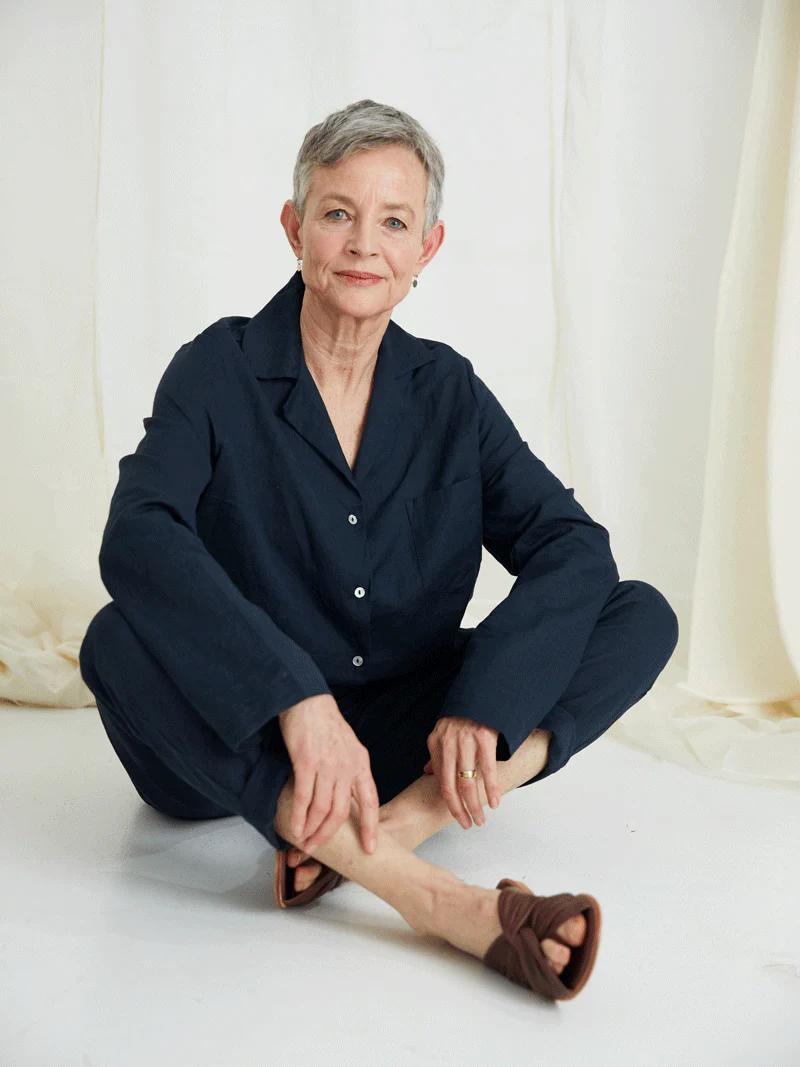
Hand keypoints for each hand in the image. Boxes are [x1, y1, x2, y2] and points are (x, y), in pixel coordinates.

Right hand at [278, 694, 378, 854]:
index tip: (369, 848)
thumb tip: (345, 796)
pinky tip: (294, 827)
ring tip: (304, 841)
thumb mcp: (347, 746)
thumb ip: (349, 771)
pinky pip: (303, 797)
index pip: (370, 801)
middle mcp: (347, 766)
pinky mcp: (306, 762)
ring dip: (311, 829)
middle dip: (329, 834)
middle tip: (318, 848)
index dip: (370, 827)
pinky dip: (298, 816)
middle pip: (341, 811)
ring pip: (322, 808)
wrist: (307, 701)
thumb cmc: (325, 723)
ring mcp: (327, 765)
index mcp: (360, 763)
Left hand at [424, 715, 500, 828]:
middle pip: (451, 786)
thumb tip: (428, 772)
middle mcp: (448, 743)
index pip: (440, 781)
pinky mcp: (484, 737)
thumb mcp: (443, 733)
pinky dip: (491, 788)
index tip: (458, 817)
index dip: (449, 802)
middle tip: (469, 824)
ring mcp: (465, 740)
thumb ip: (437, 754)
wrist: (481, 692)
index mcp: (436, 743)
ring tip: (481, 819)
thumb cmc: (463, 716)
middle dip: (460, 810)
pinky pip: (487, 769)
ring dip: (475, 804)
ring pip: (467, 782)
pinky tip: (494, 802)